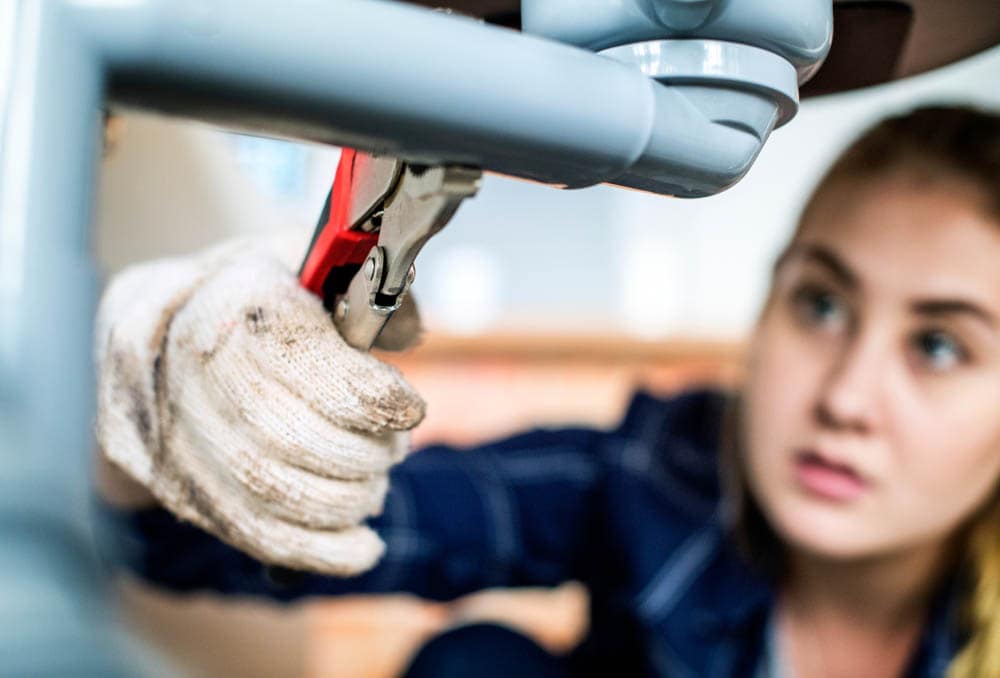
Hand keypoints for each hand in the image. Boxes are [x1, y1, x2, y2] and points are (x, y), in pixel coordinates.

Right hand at [96, 241, 423, 574]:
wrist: (161, 333)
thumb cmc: (264, 299)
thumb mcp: (318, 270)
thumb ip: (371, 296)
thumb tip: (404, 334)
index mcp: (229, 295)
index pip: (295, 353)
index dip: (363, 393)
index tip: (409, 411)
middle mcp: (180, 359)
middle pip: (282, 431)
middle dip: (359, 454)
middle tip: (393, 450)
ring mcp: (163, 426)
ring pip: (267, 490)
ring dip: (345, 501)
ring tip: (374, 485)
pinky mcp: (165, 479)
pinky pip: (246, 532)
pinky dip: (318, 549)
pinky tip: (361, 548)